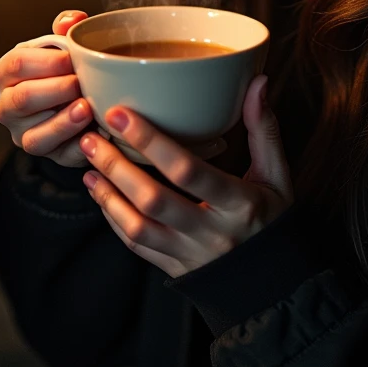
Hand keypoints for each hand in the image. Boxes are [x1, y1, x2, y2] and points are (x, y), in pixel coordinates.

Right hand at [0, 10, 92, 166]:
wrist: (78, 99)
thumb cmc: (66, 67)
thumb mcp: (64, 44)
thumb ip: (67, 27)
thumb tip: (74, 20)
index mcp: (8, 73)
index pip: (16, 65)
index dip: (45, 61)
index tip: (71, 58)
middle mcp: (8, 106)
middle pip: (22, 100)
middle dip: (54, 90)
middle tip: (81, 83)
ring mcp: (24, 134)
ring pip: (34, 136)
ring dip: (63, 123)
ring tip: (86, 108)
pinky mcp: (47, 155)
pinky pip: (59, 155)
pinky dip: (79, 145)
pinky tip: (96, 132)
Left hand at [77, 75, 292, 277]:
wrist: (274, 284)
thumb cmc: (274, 221)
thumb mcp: (278, 176)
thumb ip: (265, 130)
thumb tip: (258, 82)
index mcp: (240, 204)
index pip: (188, 171)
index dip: (152, 142)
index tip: (122, 115)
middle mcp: (212, 233)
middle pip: (154, 199)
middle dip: (117, 166)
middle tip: (92, 137)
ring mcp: (191, 255)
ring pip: (138, 226)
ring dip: (108, 193)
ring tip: (89, 164)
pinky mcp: (175, 269)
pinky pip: (137, 246)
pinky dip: (114, 218)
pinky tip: (101, 194)